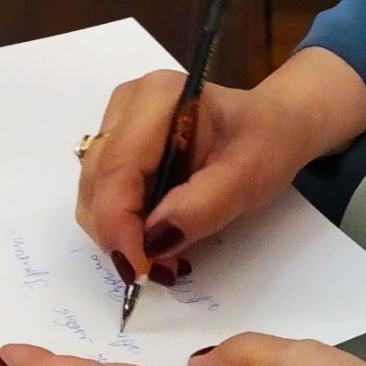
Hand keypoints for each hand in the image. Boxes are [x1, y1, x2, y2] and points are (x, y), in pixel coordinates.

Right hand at [75, 48, 365, 279]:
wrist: (272, 128)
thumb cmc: (265, 144)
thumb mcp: (248, 178)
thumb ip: (202, 207)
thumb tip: (152, 241)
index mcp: (159, 97)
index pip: (118, 167)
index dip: (119, 223)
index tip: (139, 268)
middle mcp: (127, 105)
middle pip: (97, 181)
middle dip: (119, 233)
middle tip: (160, 268)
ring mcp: (117, 124)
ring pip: (94, 193)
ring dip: (120, 233)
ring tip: (165, 255)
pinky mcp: (117, 147)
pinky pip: (104, 195)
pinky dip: (124, 225)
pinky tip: (157, 236)